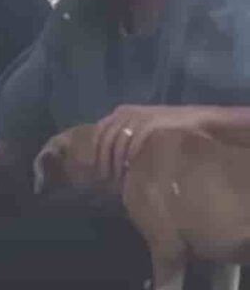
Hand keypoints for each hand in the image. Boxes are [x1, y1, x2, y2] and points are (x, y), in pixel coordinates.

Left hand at [92, 105, 208, 182]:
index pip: (99, 130)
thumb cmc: (166, 128)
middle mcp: (127, 112)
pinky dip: (131, 155)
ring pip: (118, 141)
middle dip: (103, 160)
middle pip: (106, 138)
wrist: (196, 119)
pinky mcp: (152, 122)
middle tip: (105, 178)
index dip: (94, 150)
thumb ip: (124, 138)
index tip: (95, 167)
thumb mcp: (140, 129)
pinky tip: (131, 167)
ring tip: (118, 177)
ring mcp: (139, 116)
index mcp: (121, 112)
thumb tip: (108, 161)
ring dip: (116, 161)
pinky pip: (135, 140)